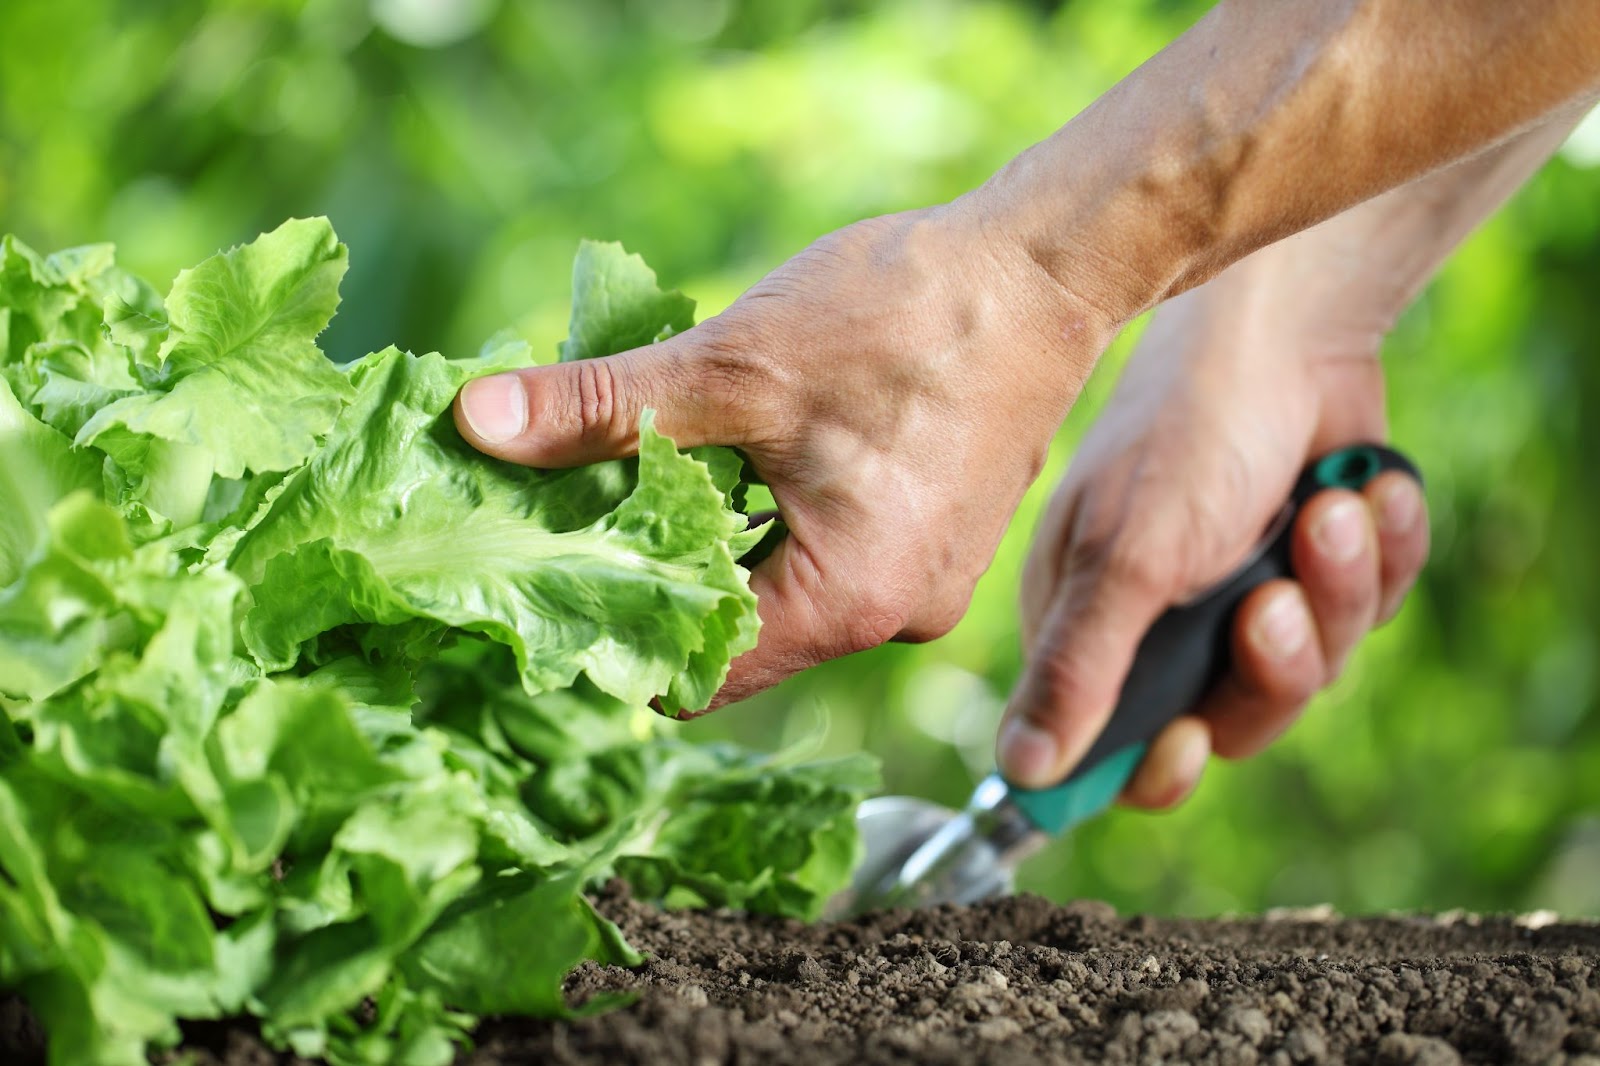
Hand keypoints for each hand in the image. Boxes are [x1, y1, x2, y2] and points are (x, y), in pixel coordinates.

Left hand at [455, 207, 1117, 709]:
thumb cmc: (907, 317)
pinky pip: (826, 558)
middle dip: (652, 573)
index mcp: (848, 601)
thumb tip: (470, 423)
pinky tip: (733, 453)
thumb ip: (601, 408)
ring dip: (710, 539)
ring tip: (649, 467)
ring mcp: (919, 583)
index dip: (611, 634)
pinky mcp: (930, 542)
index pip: (696, 672)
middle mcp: (891, 618)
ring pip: (779, 592)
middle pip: (736, 636)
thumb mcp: (736, 363)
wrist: (1044, 267)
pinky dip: (769, 519)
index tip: (542, 584)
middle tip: (574, 508)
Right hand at [995, 253, 1429, 801]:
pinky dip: (1380, 553)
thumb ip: (1076, 670)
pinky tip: (1364, 492)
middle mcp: (1165, 618)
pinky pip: (1370, 611)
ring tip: (1329, 514)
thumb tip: (1020, 772)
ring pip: (1314, 668)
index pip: (1109, 747)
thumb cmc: (1187, 432)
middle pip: (1231, 719)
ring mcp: (1247, 591)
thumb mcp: (1126, 560)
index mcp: (1091, 621)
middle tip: (1274, 602)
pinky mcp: (1321, 565)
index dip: (1155, 764)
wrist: (1295, 325)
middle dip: (1272, 663)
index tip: (1188, 741)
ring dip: (1336, 593)